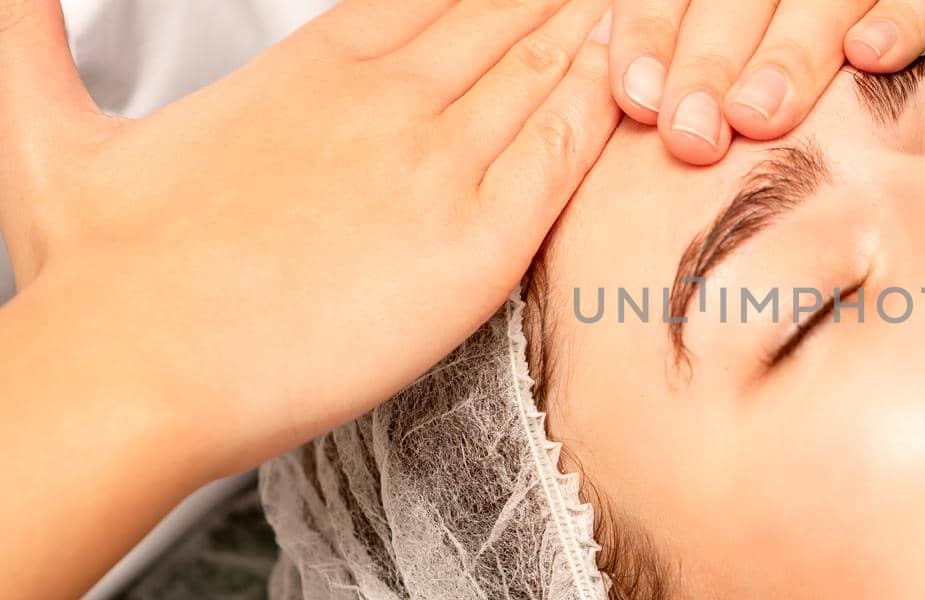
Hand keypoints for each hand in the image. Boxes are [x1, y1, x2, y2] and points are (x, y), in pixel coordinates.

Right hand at [0, 0, 615, 478]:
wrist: (134, 364)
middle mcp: (383, 100)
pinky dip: (603, 112)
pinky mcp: (473, 241)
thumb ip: (32, 45)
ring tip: (643, 10)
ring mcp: (434, 162)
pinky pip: (562, 157)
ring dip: (596, 35)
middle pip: (498, 18)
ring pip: (542, 72)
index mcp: (309, 71)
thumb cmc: (103, 274)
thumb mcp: (49, 133)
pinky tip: (635, 86)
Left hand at [604, 0, 924, 163]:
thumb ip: (677, 37)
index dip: (649, 32)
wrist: (834, 1)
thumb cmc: (757, 25)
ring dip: (790, 52)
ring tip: (759, 117)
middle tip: (692, 136)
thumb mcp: (714, 19)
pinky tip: (870, 58)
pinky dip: (901, 17)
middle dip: (710, 60)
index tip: (637, 99)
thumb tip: (631, 109)